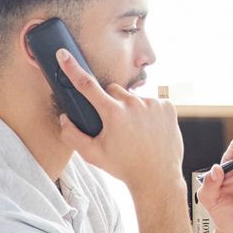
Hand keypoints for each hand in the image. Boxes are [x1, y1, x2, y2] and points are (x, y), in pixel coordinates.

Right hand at [52, 49, 184, 195]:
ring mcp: (152, 104)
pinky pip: (152, 102)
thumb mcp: (93, 155)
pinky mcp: (167, 106)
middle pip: (112, 91)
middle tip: (113, 125)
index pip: (87, 86)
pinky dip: (148, 113)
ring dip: (130, 108)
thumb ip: (73, 136)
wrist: (157, 178)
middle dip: (109, 103)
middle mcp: (133, 104)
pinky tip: (149, 130)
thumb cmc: (123, 167)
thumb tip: (64, 119)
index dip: (73, 69)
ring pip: (133, 97)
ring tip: (135, 131)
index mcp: (112, 114)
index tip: (64, 55)